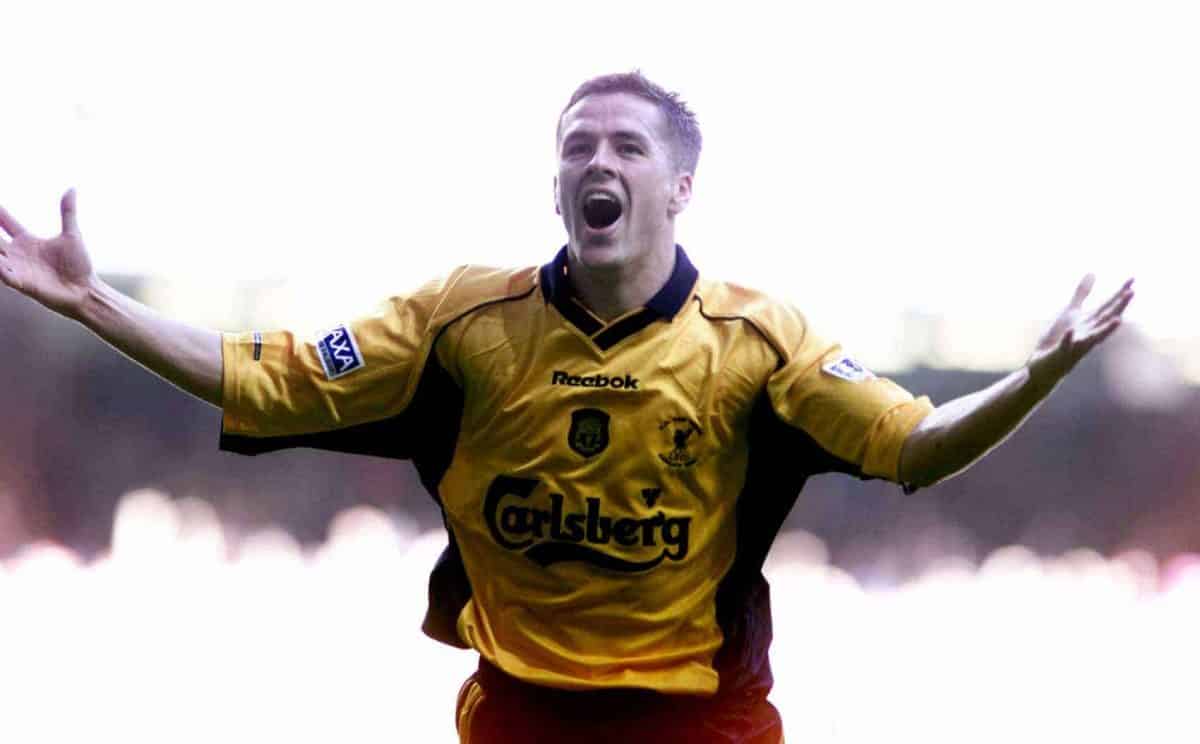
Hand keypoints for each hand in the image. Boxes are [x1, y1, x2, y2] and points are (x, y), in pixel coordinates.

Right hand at [0, 190, 97, 317]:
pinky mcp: (24, 284)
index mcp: (27, 241)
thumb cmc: (79, 266)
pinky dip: (1, 269)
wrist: (86, 291)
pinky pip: (6, 276)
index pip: (5, 222)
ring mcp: (19, 269)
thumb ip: (68, 212)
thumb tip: (72, 188)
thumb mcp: (72, 235)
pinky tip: (0, 262)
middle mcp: (18, 254)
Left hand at [1026, 274, 1134, 390]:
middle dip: (1118, 307)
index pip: (1108, 305)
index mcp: (1090, 322)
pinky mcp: (1061, 353)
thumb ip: (1081, 294)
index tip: (1132, 278)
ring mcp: (1076, 345)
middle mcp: (1088, 333)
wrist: (1045, 365)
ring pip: (1094, 337)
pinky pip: (1065, 346)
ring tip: (1119, 319)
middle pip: (1106, 319)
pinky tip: (1070, 332)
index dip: (1119, 292)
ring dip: (1106, 329)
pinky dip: (1069, 340)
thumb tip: (1092, 273)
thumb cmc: (1060, 338)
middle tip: (1132, 292)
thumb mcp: (1071, 312)